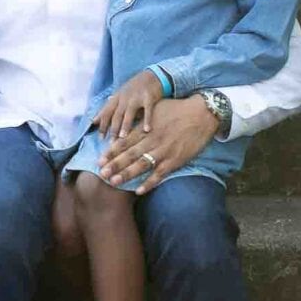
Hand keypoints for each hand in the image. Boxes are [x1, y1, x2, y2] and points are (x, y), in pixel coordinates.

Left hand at [93, 70, 163, 137]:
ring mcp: (136, 97)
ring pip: (129, 113)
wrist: (151, 76)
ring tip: (123, 137)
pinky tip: (146, 130)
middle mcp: (124, 98)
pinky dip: (147, 120)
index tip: (100, 138)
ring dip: (125, 125)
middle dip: (113, 128)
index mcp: (116, 98)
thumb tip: (93, 120)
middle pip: (116, 114)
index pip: (107, 112)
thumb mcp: (119, 95)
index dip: (103, 125)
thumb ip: (108, 108)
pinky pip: (147, 110)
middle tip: (111, 142)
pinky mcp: (149, 98)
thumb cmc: (133, 88)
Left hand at [97, 95, 219, 194]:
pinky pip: (160, 174)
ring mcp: (163, 151)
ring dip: (126, 174)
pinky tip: (139, 190)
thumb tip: (126, 121)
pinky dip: (149, 183)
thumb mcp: (154, 110)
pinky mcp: (175, 160)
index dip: (111, 152)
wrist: (201, 113)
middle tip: (101, 174)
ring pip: (141, 165)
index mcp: (145, 128)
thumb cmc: (176, 109)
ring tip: (114, 182)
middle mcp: (151, 140)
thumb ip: (140, 118)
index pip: (124, 142)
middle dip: (114, 165)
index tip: (99, 160)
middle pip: (129, 155)